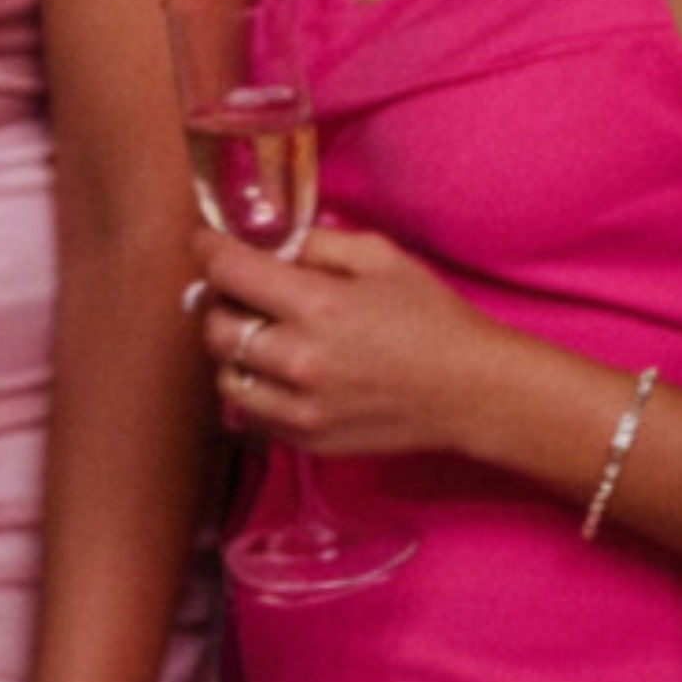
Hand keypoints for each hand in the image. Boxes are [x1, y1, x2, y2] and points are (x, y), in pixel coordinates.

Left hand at [193, 221, 511, 461]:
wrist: (474, 391)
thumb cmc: (432, 318)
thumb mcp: (380, 257)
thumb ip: (316, 244)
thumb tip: (267, 242)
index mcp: (317, 306)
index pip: (227, 271)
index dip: (208, 249)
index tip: (206, 242)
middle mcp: (301, 360)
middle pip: (216, 328)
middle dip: (221, 303)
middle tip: (240, 294)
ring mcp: (303, 408)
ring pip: (226, 377)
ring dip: (234, 352)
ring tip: (263, 337)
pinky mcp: (310, 440)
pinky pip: (253, 414)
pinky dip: (256, 390)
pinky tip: (281, 373)